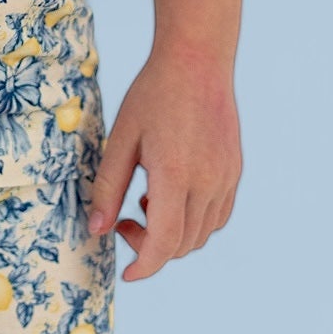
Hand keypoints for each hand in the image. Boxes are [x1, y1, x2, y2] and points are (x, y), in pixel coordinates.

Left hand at [86, 47, 241, 280]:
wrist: (197, 60)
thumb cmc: (154, 94)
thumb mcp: (121, 138)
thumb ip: (109, 187)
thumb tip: (97, 229)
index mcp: (175, 175)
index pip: (164, 244)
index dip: (144, 265)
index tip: (127, 273)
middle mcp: (208, 183)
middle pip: (183, 244)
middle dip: (151, 247)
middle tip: (124, 221)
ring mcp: (226, 178)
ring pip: (203, 233)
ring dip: (174, 235)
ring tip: (148, 201)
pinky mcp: (234, 171)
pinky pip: (218, 215)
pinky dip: (195, 221)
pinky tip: (173, 195)